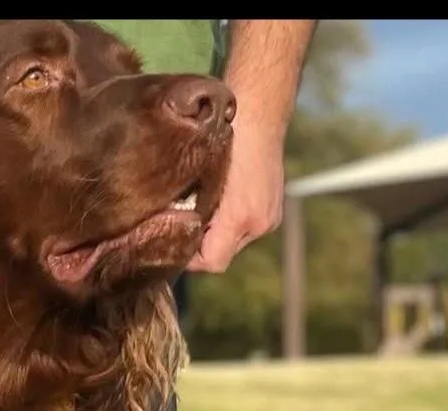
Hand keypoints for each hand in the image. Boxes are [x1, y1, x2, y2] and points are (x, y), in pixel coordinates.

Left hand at [187, 116, 285, 274]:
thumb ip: (190, 209)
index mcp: (241, 216)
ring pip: (233, 242)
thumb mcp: (200, 172)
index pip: (212, 262)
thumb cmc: (226, 135)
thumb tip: (173, 232)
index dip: (191, 257)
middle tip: (183, 221)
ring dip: (217, 231)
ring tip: (202, 206)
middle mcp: (259, 224)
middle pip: (222, 253)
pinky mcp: (274, 212)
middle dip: (202, 241)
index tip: (175, 241)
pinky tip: (223, 199)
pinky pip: (246, 229)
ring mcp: (269, 219)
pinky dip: (231, 220)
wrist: (259, 111)